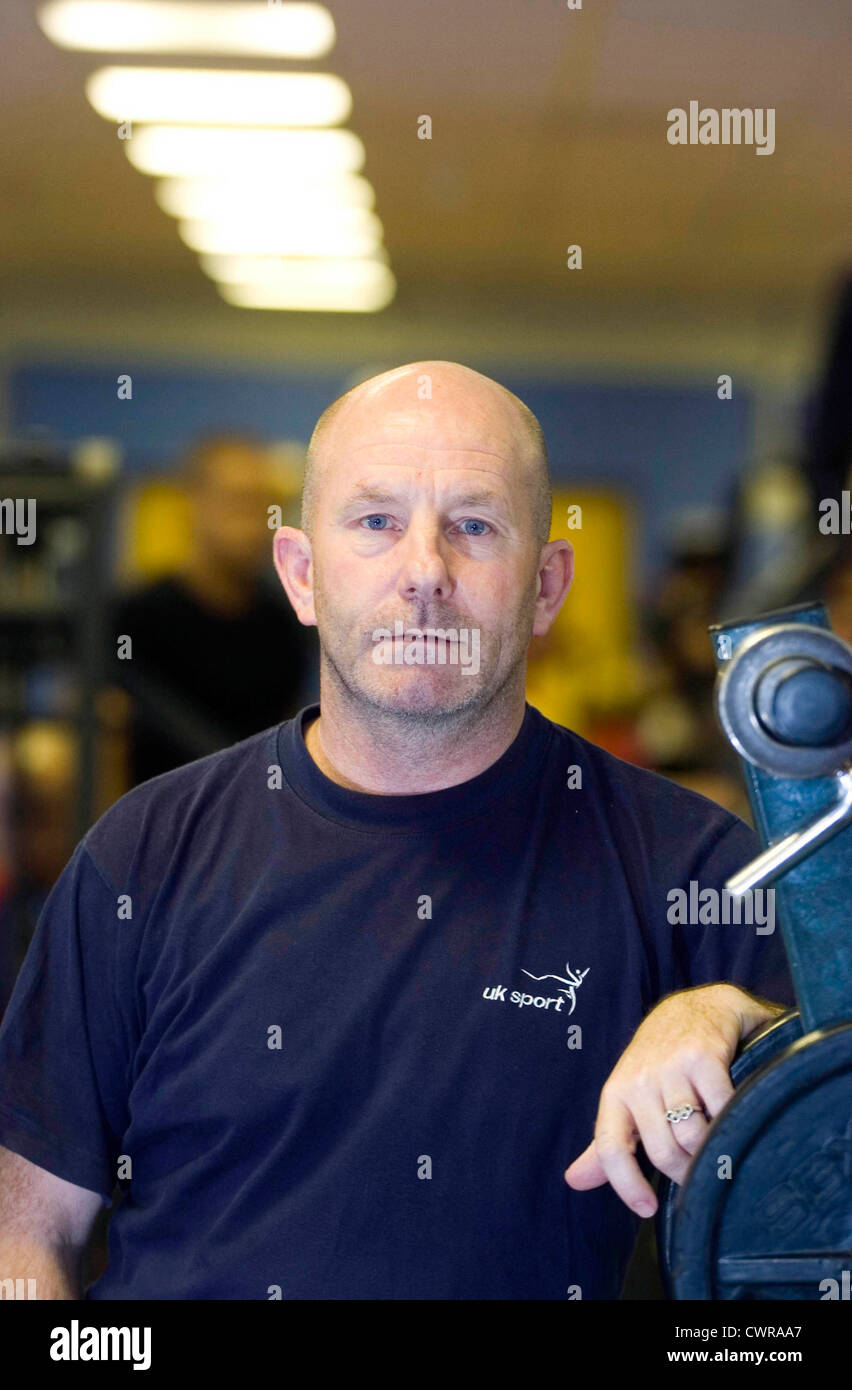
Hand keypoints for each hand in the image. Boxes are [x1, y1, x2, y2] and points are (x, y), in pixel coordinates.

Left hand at [564, 983, 781, 1216]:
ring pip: (693, 1136)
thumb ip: (607, 1142)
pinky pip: (721, 1110)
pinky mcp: (704, 1057)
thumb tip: (574, 1181)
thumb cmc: (661, 1060)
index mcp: (616, 1093)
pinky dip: (731, 1121)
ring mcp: (671, 1067)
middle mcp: (639, 1080)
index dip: (626, 1183)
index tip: (647, 1208)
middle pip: (663, 1151)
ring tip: (719, 1143)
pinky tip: (735, 1117)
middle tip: (702, 1171)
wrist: (698, 1006)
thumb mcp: (628, 1097)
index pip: (609, 1148)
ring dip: (712, 1150)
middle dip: (687, 1173)